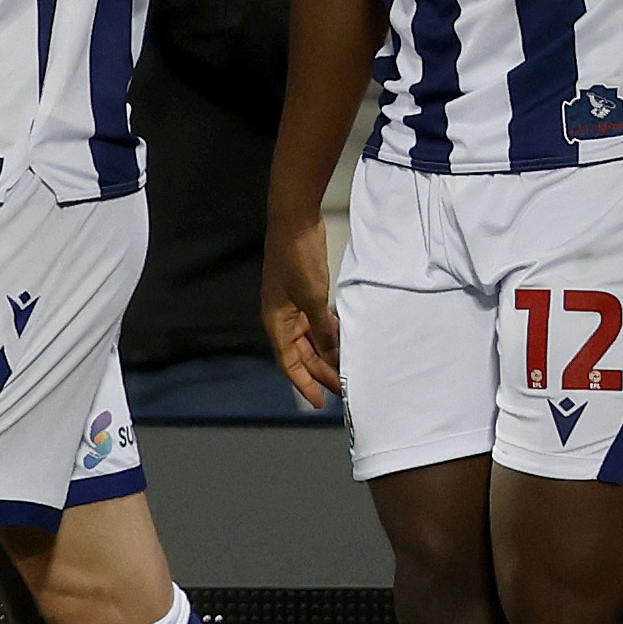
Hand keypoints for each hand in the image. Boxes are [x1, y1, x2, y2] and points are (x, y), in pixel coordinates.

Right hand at [261, 213, 342, 405]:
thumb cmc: (297, 258)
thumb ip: (322, 329)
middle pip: (301, 354)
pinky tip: (344, 342)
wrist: (294, 221)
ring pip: (310, 340)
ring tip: (346, 370)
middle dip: (320, 372)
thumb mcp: (313, 298)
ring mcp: (293, 305)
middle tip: (344, 389)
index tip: (319, 403)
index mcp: (276, 321)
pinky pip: (317, 323)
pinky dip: (329, 334)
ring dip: (327, 354)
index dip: (304, 384)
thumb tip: (332, 355)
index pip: (289, 363)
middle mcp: (282, 317)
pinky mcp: (305, 294)